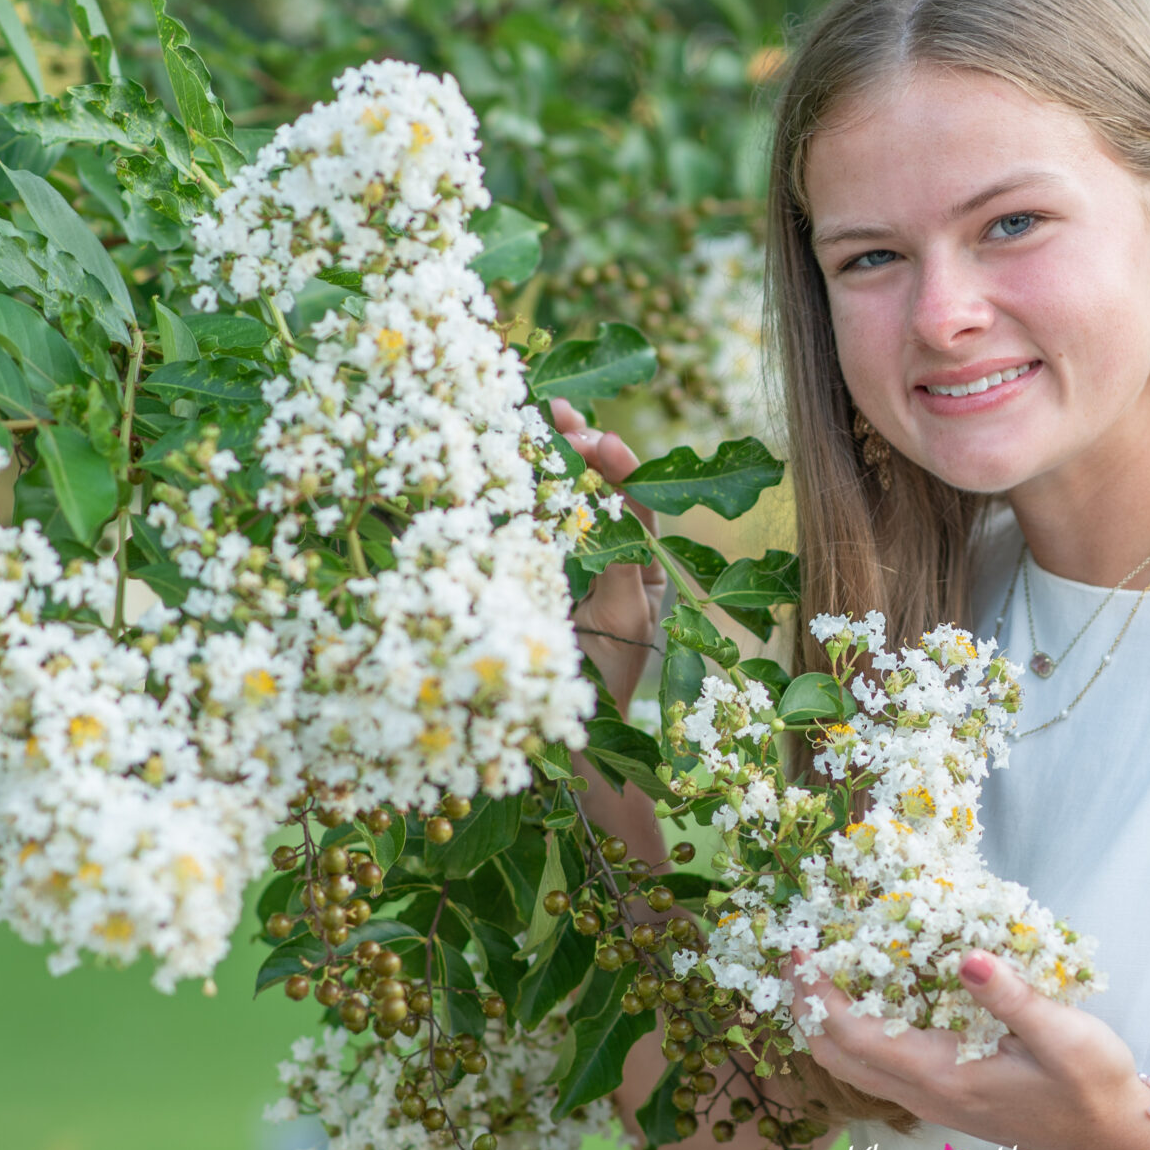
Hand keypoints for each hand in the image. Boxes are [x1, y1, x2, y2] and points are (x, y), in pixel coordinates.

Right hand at [549, 397, 666, 712]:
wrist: (561, 737)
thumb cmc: (604, 682)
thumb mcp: (623, 622)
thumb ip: (623, 564)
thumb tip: (619, 507)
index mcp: (643, 569)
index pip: (637, 505)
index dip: (620, 468)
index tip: (600, 440)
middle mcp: (609, 559)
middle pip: (599, 491)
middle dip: (582, 446)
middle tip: (561, 413)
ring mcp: (569, 565)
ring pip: (563, 500)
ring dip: (551, 455)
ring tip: (539, 414)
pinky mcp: (531, 573)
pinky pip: (530, 525)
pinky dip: (520, 490)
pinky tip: (507, 457)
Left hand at [789, 946, 1149, 1149]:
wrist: (1114, 1140)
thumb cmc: (1095, 1087)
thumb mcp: (1064, 1035)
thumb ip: (1011, 997)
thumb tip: (964, 957)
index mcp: (945, 1077)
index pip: (854, 1036)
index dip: (818, 993)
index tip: (799, 948)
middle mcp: (927, 1095)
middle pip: (836, 1058)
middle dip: (805, 1008)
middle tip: (794, 954)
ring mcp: (934, 1102)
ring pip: (853, 1068)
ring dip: (826, 1022)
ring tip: (821, 971)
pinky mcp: (946, 1099)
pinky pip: (878, 1069)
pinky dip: (854, 1035)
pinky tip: (871, 1000)